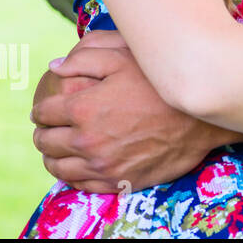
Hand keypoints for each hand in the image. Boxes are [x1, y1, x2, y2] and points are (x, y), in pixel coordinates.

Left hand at [30, 29, 228, 193]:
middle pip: (45, 142)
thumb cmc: (162, 84)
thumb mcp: (125, 58)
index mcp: (84, 109)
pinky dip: (73, 175)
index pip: (43, 113)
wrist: (201, 117)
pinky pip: (81, 184)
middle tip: (51, 127)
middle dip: (44, 132)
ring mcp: (102, 166)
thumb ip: (85, 58)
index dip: (41, 109)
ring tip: (61, 148)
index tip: (46, 108)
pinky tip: (80, 164)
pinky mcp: (118, 182)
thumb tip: (55, 66)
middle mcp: (88, 142)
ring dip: (53, 156)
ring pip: (58, 167)